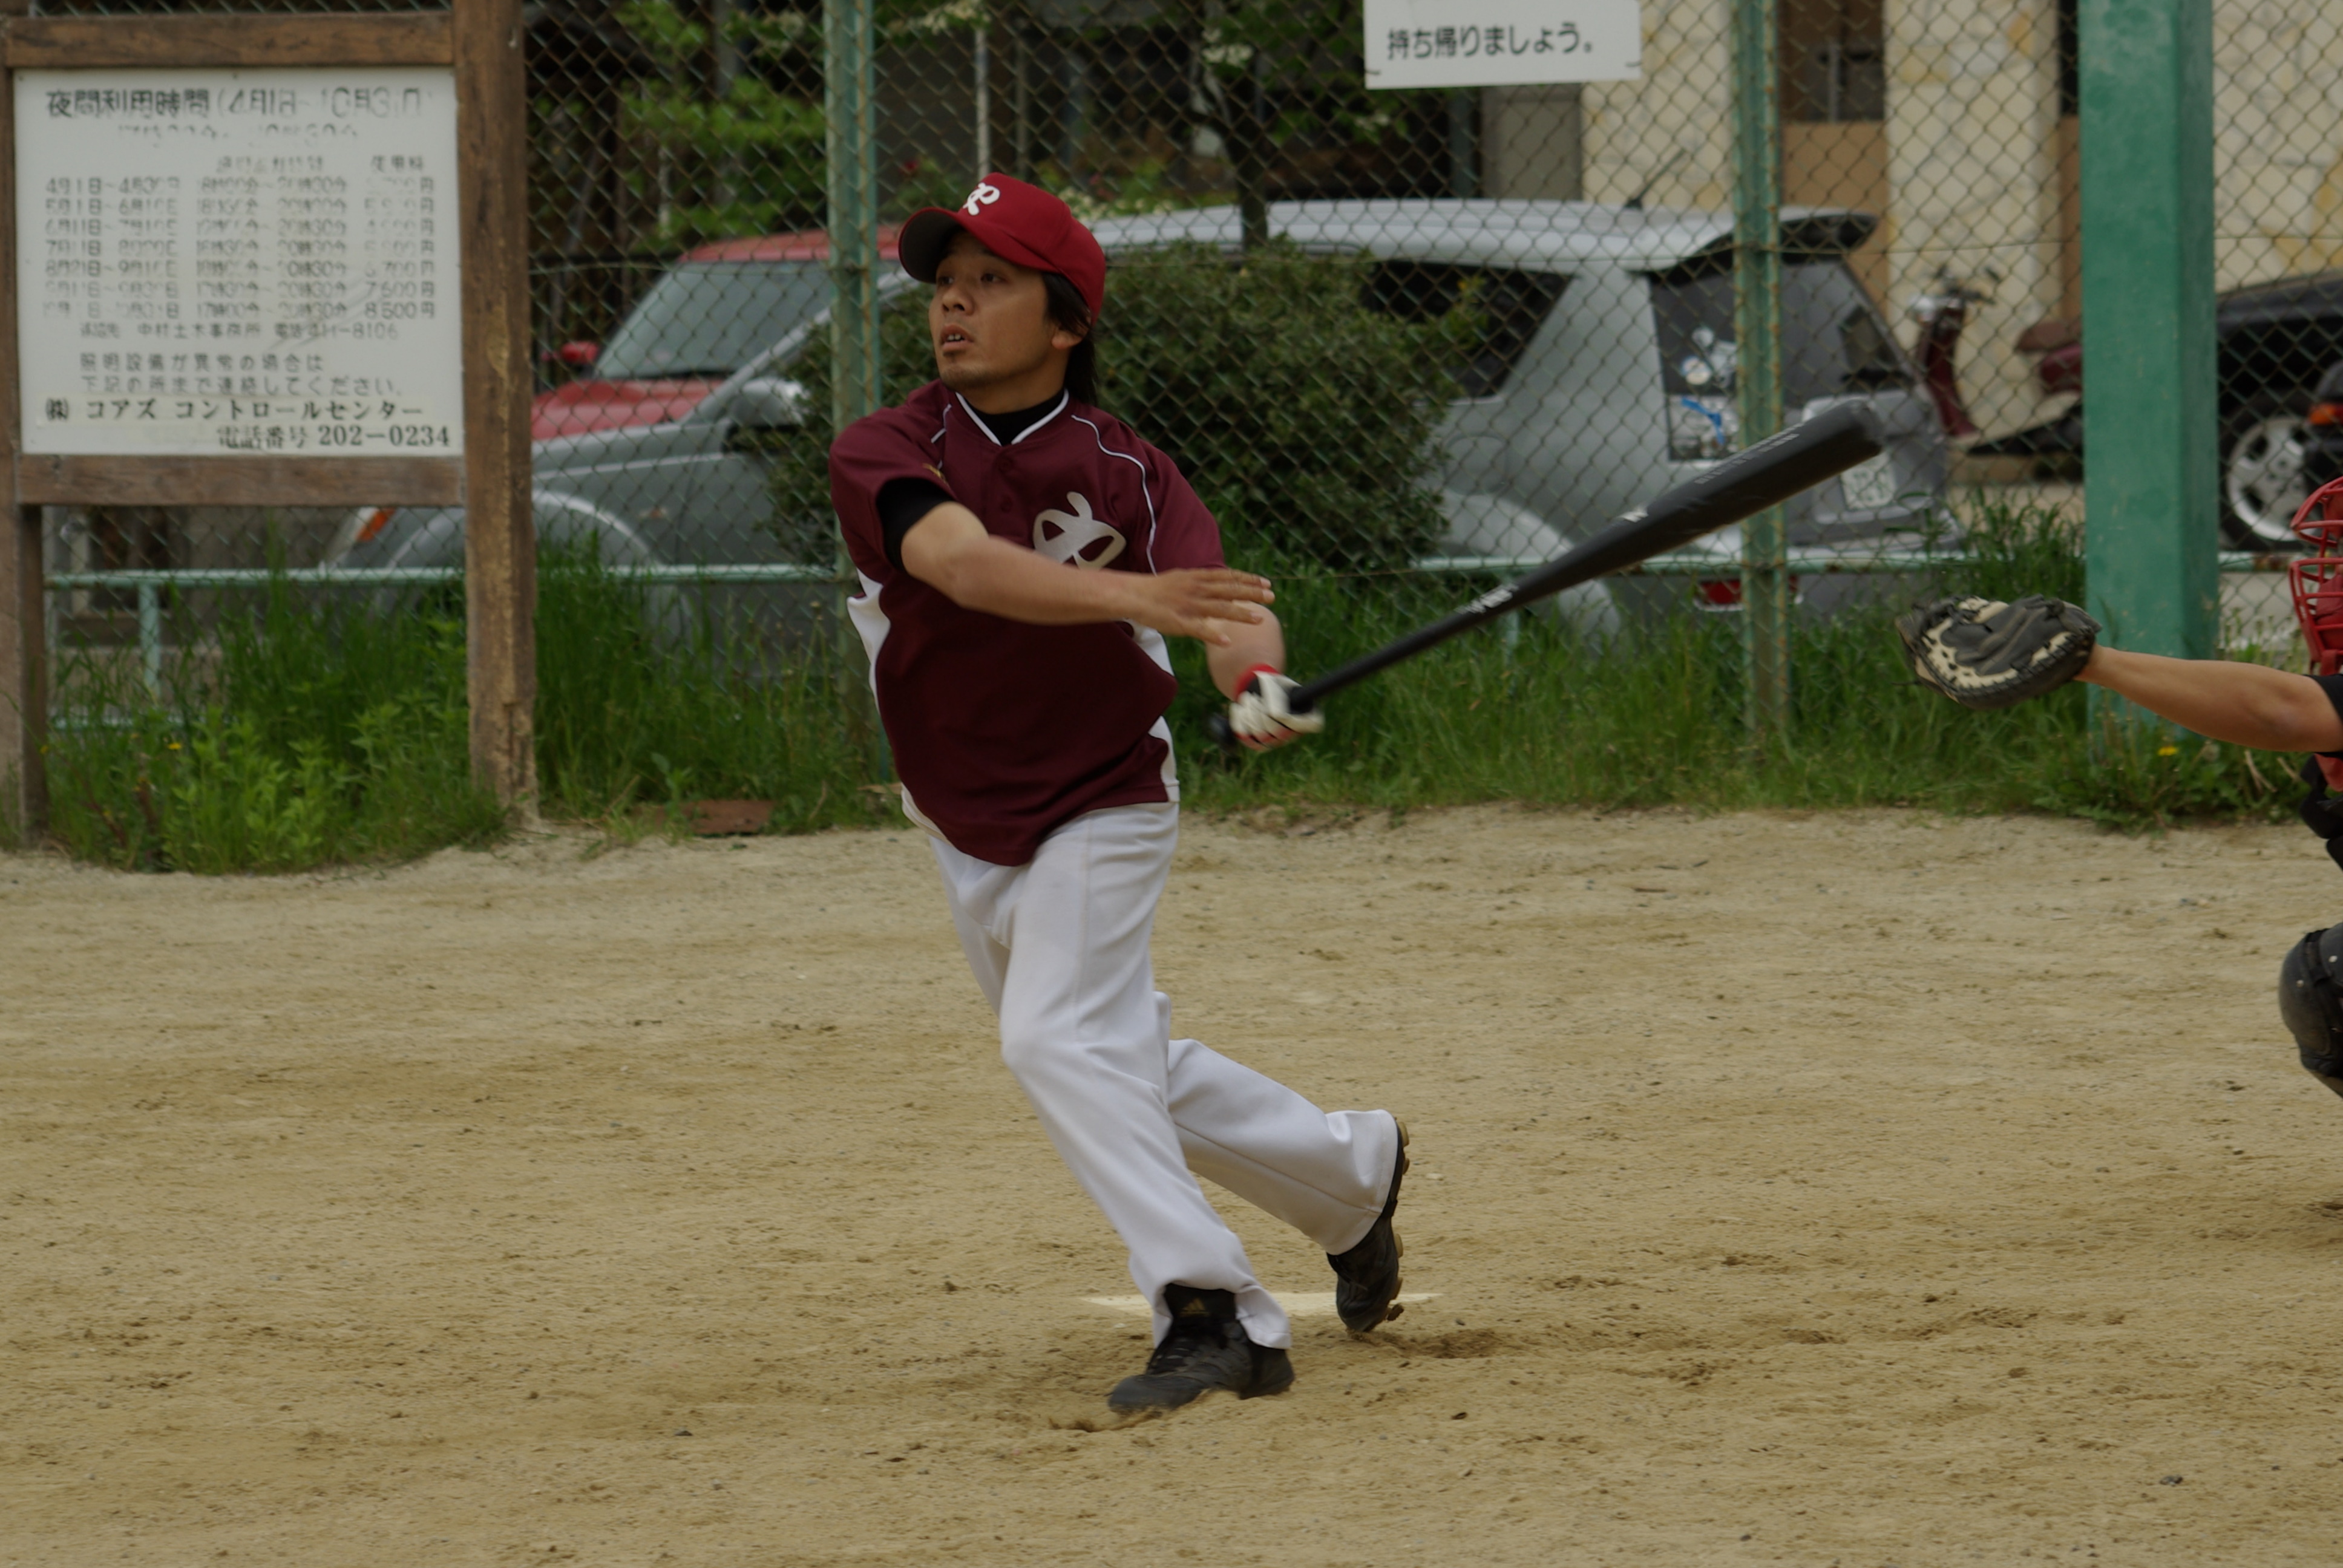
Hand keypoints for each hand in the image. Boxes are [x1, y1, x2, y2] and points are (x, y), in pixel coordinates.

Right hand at [1121, 569, 1273, 644]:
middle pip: (1230, 591)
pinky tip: (1227, 642)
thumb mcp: (1184, 577)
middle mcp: (1198, 589)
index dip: (1249, 579)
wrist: (1135, 595)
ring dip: (1241, 614)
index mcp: (1199, 578)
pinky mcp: (1180, 623)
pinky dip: (1213, 636)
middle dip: (1253, 593)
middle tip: (1272, 597)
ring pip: (1220, 609)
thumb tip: (1221, 581)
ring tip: (1259, 619)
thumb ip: (1203, 580)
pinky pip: (1199, 630)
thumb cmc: (1159, 588)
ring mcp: (1190, 606)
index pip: (1229, 577)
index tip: (1266, 582)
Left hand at [1227, 666, 1323, 749]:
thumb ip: (1277, 695)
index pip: (1308, 724)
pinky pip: (1247, 737)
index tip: (1275, 707)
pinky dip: (1239, 721)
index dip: (1290, 718)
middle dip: (1261, 712)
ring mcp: (1278, 742)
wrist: (1259, 693)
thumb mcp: (1277, 684)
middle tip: (1253, 697)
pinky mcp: (1260, 745)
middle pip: (1279, 731)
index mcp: (1309, 717)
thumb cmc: (1273, 686)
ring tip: (1246, 698)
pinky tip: (1238, 708)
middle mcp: (1296, 733)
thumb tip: (1275, 714)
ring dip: (1249, 714)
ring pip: (1261, 736)